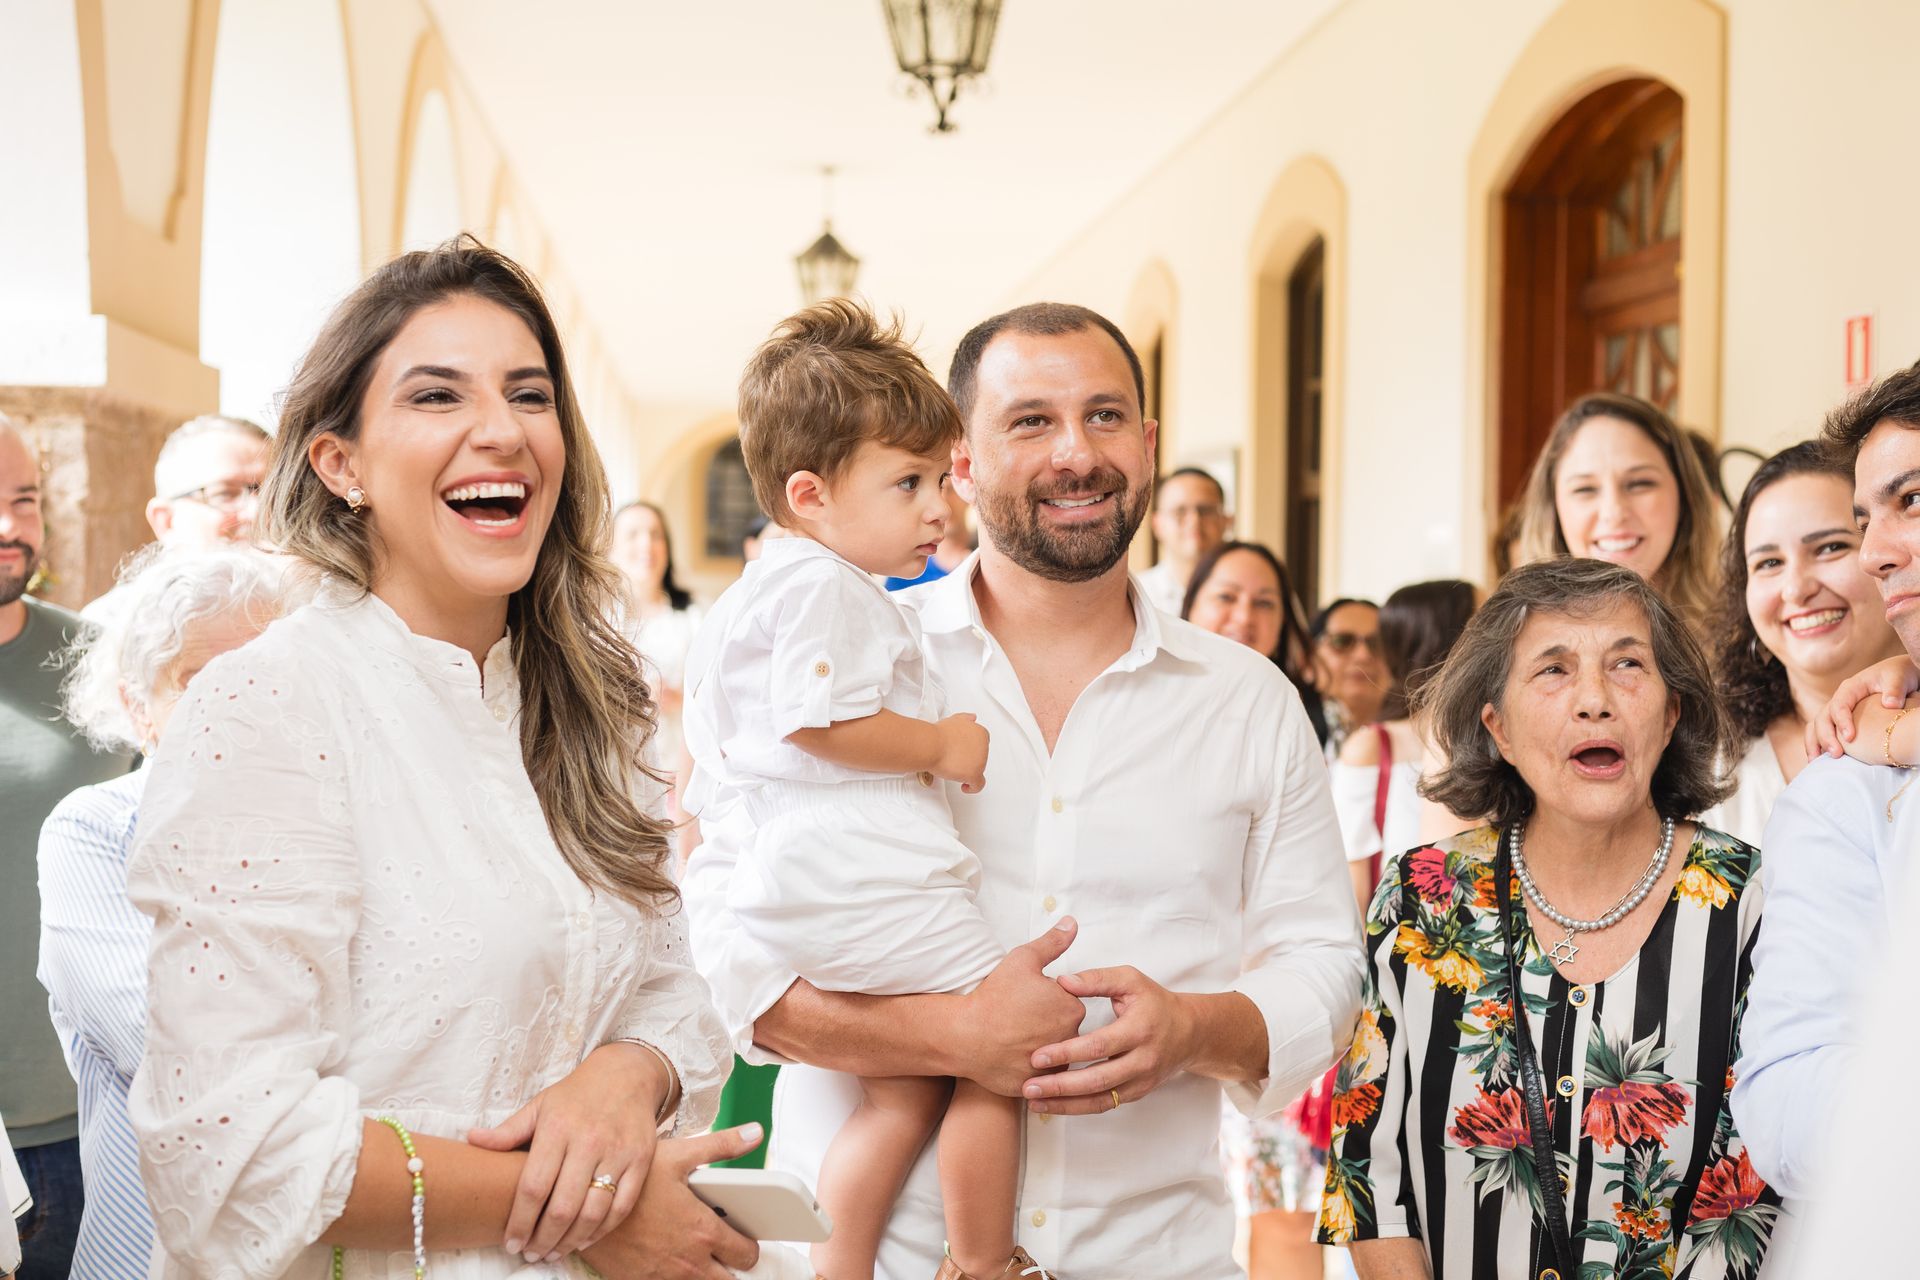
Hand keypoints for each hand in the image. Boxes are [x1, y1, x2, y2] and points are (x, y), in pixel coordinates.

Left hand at [468, 1041, 671, 1261]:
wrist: (626, 1074)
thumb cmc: (576, 1095)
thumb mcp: (540, 1105)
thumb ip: (508, 1130)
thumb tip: (471, 1140)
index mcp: (558, 1129)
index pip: (534, 1187)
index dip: (520, 1222)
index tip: (510, 1243)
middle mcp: (589, 1142)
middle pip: (563, 1207)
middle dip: (543, 1239)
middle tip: (531, 1254)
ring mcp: (618, 1152)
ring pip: (593, 1212)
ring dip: (570, 1241)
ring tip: (553, 1253)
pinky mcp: (640, 1161)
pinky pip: (621, 1206)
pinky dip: (602, 1231)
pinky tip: (584, 1240)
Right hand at [580, 1126, 763, 1279]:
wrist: (579, 1203)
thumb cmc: (630, 1177)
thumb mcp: (678, 1154)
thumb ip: (722, 1146)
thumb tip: (756, 1133)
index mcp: (703, 1230)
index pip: (746, 1254)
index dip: (749, 1246)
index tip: (743, 1237)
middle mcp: (687, 1262)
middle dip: (731, 1267)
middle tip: (723, 1249)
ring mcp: (663, 1278)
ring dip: (704, 1274)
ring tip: (694, 1253)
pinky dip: (674, 1278)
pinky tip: (666, 1258)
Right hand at [933, 712, 988, 792]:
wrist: (932, 745)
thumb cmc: (938, 734)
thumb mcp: (955, 719)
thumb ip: (966, 719)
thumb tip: (973, 718)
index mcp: (980, 732)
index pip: (981, 744)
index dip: (972, 749)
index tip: (963, 752)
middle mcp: (983, 746)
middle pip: (980, 758)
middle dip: (968, 760)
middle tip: (954, 760)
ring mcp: (980, 761)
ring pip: (977, 770)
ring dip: (966, 770)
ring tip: (951, 768)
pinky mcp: (974, 774)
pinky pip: (978, 785)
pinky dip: (972, 787)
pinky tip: (965, 786)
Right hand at [951, 919, 1085, 1094]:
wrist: (965, 1035)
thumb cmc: (994, 996)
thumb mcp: (1023, 960)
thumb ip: (1052, 942)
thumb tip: (1072, 923)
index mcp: (1071, 1007)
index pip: (1069, 1001)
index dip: (1046, 998)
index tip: (1027, 999)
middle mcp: (1070, 1038)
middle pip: (1064, 1027)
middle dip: (1046, 1023)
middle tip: (1017, 1018)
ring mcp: (1054, 1065)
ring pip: (1053, 1053)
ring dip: (1041, 1047)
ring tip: (1013, 1038)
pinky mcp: (1038, 1084)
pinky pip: (1039, 1076)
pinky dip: (1028, 1068)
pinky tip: (1010, 1057)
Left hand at [1020, 966, 1196, 1114]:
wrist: (1189, 1033)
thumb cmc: (1154, 1002)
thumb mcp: (1130, 980)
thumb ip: (1097, 979)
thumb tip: (1062, 981)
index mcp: (1140, 1029)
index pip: (1099, 1045)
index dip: (1067, 1052)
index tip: (1037, 1055)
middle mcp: (1142, 1060)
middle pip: (1098, 1080)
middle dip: (1061, 1086)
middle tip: (1029, 1086)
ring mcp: (1141, 1081)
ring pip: (1100, 1100)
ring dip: (1065, 1104)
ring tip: (1034, 1101)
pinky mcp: (1136, 1094)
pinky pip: (1104, 1105)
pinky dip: (1077, 1108)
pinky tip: (1053, 1104)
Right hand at [1805, 656, 1919, 758]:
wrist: (1898, 676)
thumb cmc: (1898, 674)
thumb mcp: (1899, 676)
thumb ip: (1895, 689)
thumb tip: (1890, 704)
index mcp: (1850, 688)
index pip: (1839, 705)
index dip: (1841, 721)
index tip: (1850, 737)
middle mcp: (1839, 700)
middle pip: (1822, 717)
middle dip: (1825, 736)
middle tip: (1836, 754)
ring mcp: (1837, 711)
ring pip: (1816, 726)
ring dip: (1815, 743)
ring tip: (1816, 762)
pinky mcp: (1840, 721)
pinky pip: (1824, 732)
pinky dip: (1819, 745)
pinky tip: (1820, 761)